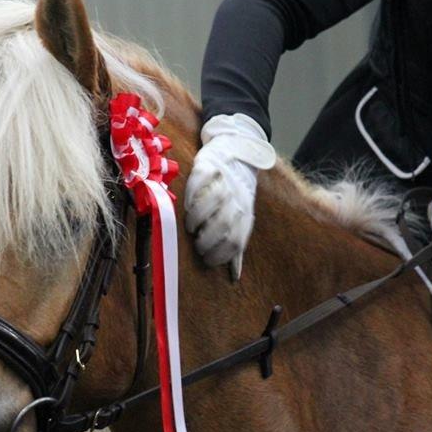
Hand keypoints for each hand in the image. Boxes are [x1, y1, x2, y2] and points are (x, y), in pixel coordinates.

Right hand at [184, 114, 275, 279]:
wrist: (238, 154)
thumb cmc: (236, 196)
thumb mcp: (241, 221)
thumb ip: (235, 247)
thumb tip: (234, 276)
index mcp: (245, 214)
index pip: (236, 240)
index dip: (221, 254)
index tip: (207, 260)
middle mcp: (238, 198)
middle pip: (224, 222)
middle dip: (208, 238)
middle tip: (197, 243)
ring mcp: (224, 181)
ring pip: (212, 200)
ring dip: (198, 216)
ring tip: (190, 226)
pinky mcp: (210, 165)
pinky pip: (200, 179)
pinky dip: (191, 193)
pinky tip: (186, 203)